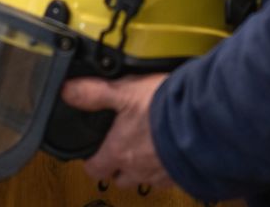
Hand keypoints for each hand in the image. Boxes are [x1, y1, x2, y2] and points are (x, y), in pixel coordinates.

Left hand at [61, 74, 172, 189]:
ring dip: (142, 167)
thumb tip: (67, 90)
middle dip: (117, 168)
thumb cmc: (162, 108)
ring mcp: (161, 174)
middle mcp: (137, 169)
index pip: (95, 170)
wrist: (202, 122)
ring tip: (146, 148)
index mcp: (119, 152)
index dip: (91, 162)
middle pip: (120, 179)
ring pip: (144, 179)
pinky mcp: (182, 174)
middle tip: (119, 150)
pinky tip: (170, 150)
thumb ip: (94, 93)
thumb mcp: (123, 91)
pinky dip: (166, 167)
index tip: (92, 154)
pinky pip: (169, 178)